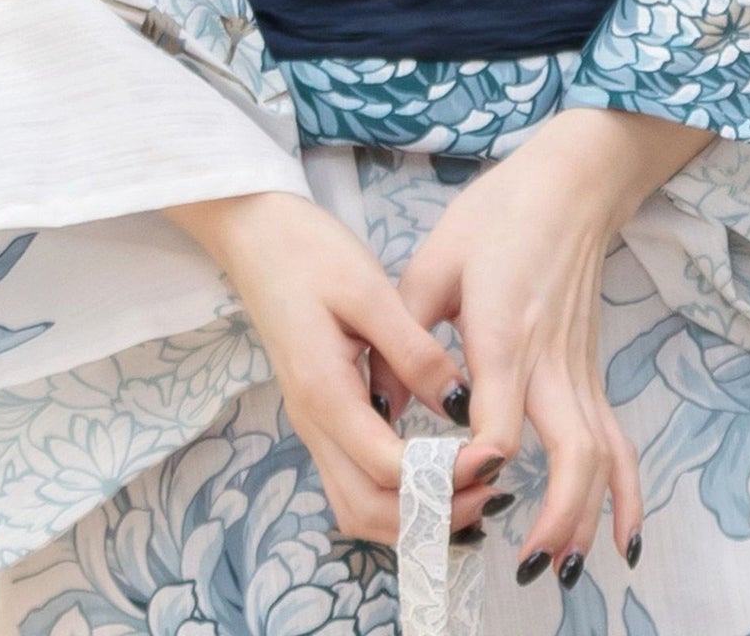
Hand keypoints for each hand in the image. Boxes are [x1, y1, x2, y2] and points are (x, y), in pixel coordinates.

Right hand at [164, 191, 506, 542]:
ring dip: (412, 515)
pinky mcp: (319, 413)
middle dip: (431, 515)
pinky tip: (436, 472)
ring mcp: (312, 423)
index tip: (494, 463)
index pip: (388, 470)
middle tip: (490, 488)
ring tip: (470, 489)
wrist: (255, 235)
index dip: (444, 478)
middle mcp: (312, 422)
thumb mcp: (369, 290)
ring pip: (357, 506)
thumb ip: (414, 352)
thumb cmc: (308, 253)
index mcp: (325, 392)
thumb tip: (462, 407)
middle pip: (368, 510)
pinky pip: (353, 480)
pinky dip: (395, 495)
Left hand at [368, 107, 710, 584]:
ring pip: (600, 459)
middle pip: (569, 456)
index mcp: (505, 334)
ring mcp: (579, 370)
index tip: (454, 482)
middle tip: (517, 565)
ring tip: (560, 572)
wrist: (570, 185)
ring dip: (587, 520)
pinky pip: (618, 442)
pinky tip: (627, 539)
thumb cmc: (497, 216)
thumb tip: (373, 398)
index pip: (500, 419)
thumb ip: (402, 335)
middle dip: (551, 519)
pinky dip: (628, 494)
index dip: (479, 460)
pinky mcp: (592, 372)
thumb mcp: (430, 263)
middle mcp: (550, 361)